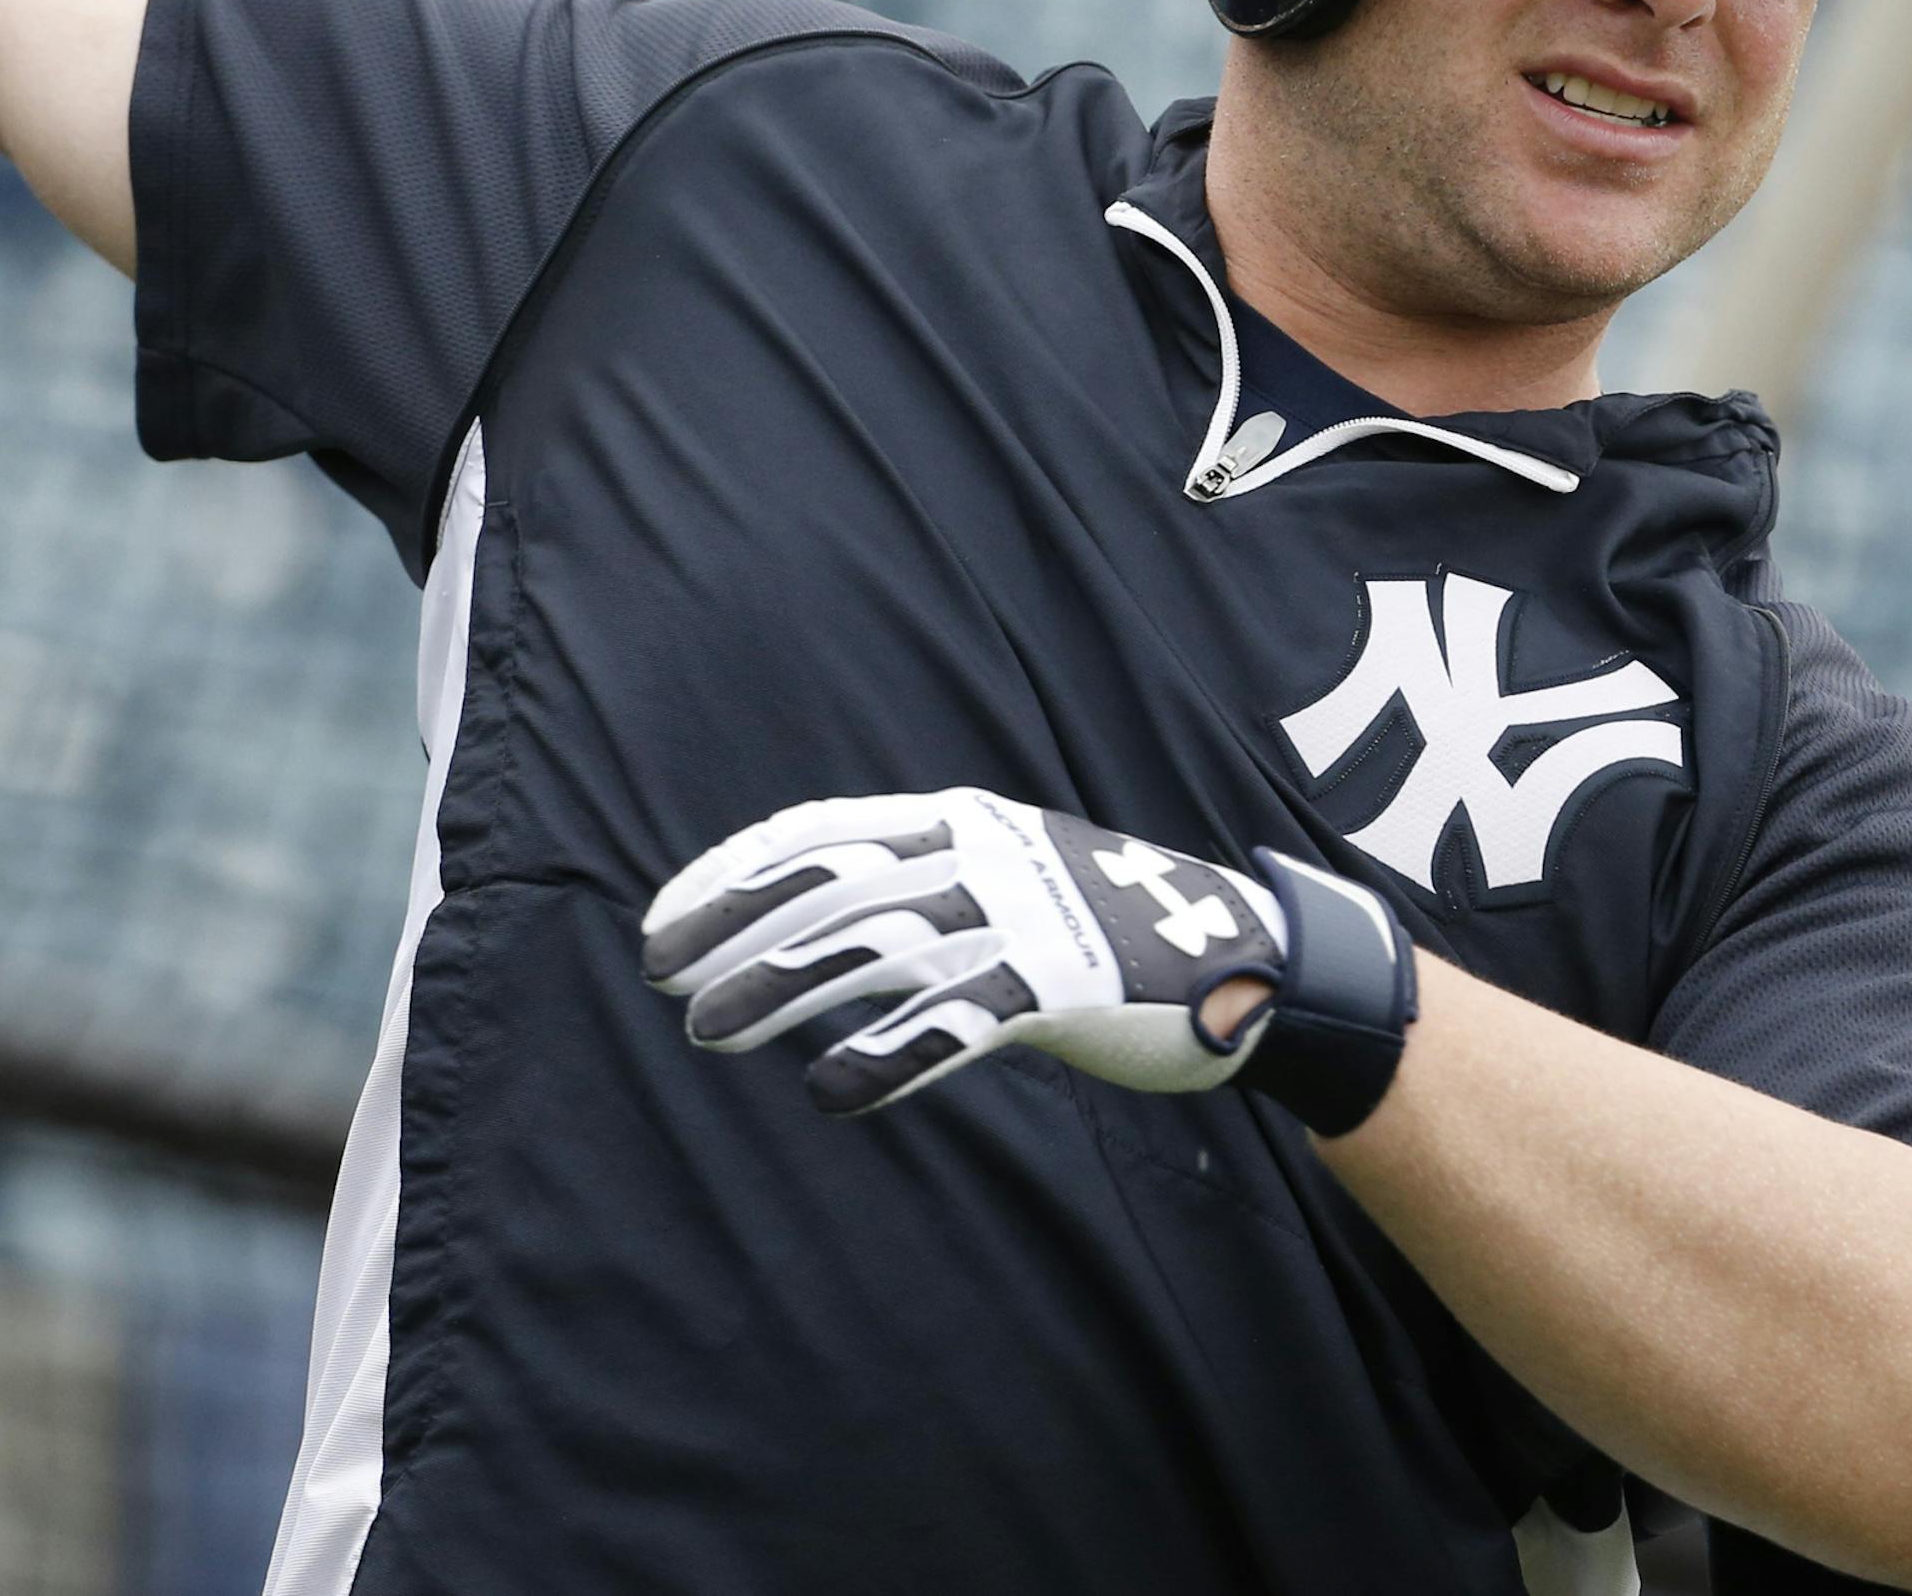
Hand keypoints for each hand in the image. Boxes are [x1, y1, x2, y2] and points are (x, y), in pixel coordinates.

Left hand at [642, 787, 1417, 1130]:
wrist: (1249, 961)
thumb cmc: (1105, 927)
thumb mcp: (1006, 878)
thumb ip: (920, 889)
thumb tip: (799, 926)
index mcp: (964, 819)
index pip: (821, 832)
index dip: (733, 873)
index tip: (664, 917)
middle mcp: (986, 852)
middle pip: (834, 883)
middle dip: (735, 928)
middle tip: (662, 977)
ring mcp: (1028, 915)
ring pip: (879, 945)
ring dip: (781, 988)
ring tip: (707, 1033)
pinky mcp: (1068, 986)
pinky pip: (961, 1020)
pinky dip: (889, 1055)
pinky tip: (829, 1091)